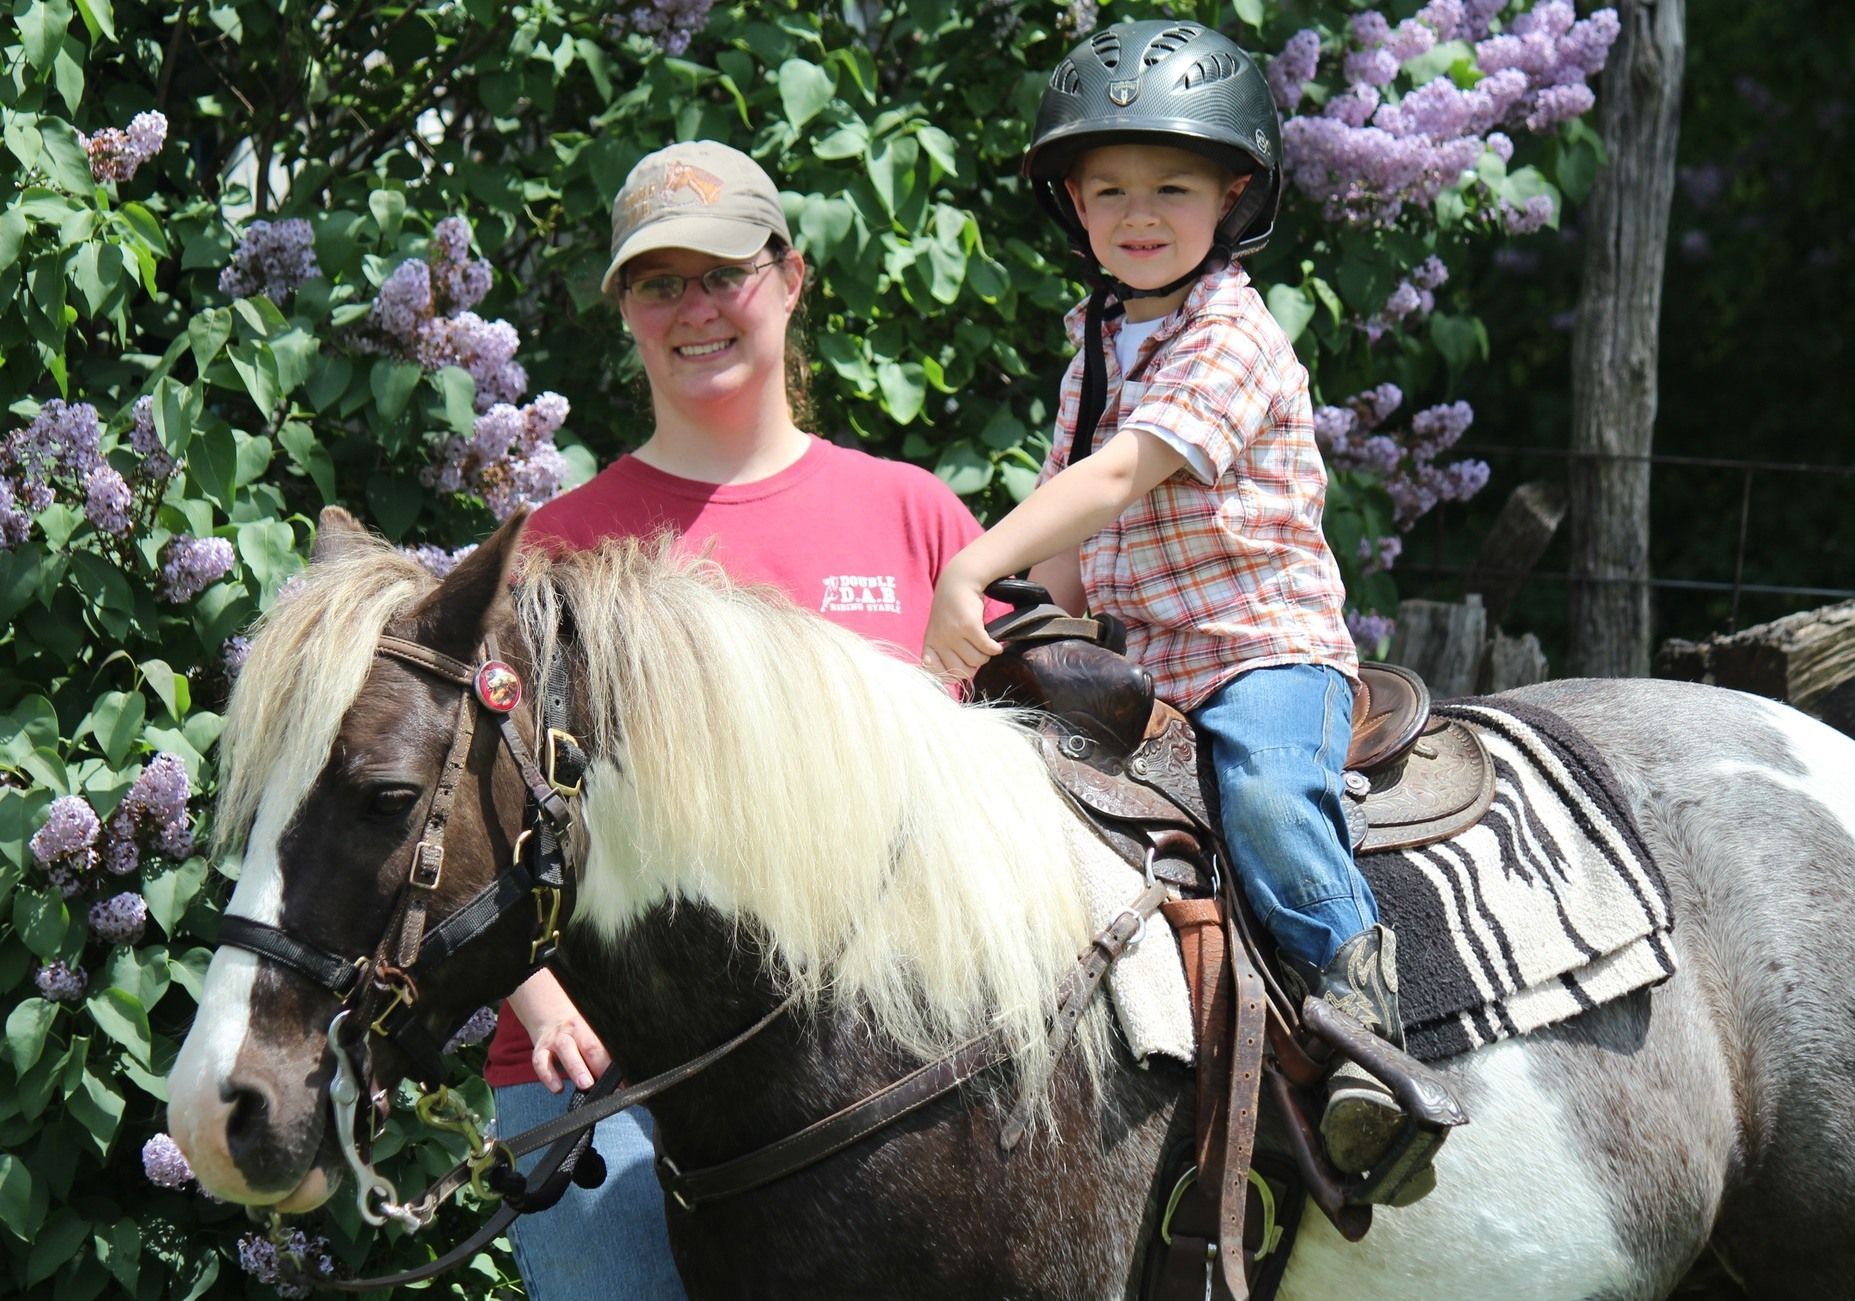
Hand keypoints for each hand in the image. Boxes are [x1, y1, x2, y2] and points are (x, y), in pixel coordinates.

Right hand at [528, 1011, 611, 1093]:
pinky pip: (541, 1062)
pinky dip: (548, 1076)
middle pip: (589, 1045)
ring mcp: (555, 1040)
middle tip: (608, 1083)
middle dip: (599, 1065)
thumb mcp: (589, 1038)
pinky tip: (558, 1089)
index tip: (622, 1084)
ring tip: (586, 1085)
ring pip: (566, 1050)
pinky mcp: (540, 1051)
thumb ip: (600, 1057)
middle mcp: (574, 1032)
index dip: (612, 1067)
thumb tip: (618, 1083)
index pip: (604, 1048)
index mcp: (590, 1030)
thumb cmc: (576, 1035)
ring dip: (577, 1068)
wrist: (550, 1017)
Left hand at [922, 561, 1003, 680]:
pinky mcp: (969, 626)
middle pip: (964, 672)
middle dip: (974, 666)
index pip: (939, 675)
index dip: (954, 676)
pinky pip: (987, 648)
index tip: (962, 666)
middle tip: (977, 653)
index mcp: (930, 645)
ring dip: (986, 655)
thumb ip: (944, 653)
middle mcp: (940, 641)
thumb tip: (961, 678)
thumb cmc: (951, 611)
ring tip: (984, 644)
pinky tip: (996, 644)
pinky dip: (995, 648)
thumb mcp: (939, 632)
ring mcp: (953, 634)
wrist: (958, 583)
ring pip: (977, 660)